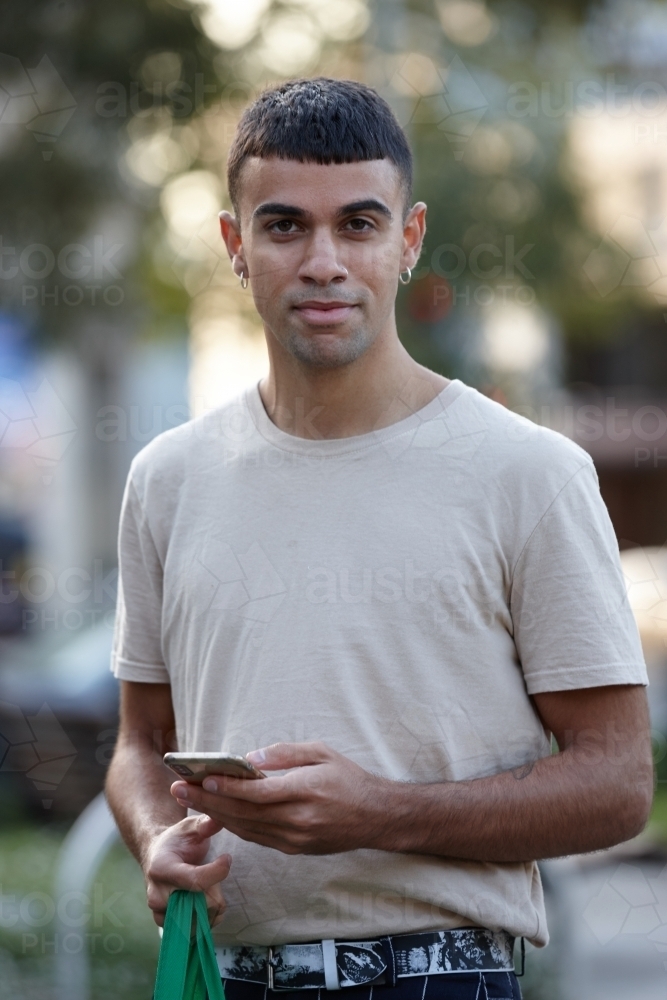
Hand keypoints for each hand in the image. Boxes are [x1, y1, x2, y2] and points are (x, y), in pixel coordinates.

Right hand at [142, 814, 231, 926]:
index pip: (196, 881)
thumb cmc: (177, 840)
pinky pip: (198, 930)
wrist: (156, 857)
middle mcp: (157, 895)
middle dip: (216, 886)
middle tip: (214, 871)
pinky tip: (204, 899)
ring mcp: (160, 913)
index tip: (226, 857)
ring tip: (206, 885)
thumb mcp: (190, 826)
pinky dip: (207, 916)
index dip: (218, 871)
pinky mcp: (167, 926)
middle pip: (202, 903)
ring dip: (212, 902)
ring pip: (202, 919)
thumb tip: (219, 819)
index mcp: (161, 869)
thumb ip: (205, 824)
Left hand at [170, 742, 392, 854]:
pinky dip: (234, 827)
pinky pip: (257, 838)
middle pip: (244, 813)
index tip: (202, 778)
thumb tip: (251, 759)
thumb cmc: (349, 779)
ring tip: (190, 801)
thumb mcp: (322, 753)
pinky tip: (217, 816)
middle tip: (180, 789)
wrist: (375, 817)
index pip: (257, 793)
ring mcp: (295, 838)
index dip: (227, 788)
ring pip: (246, 829)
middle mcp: (297, 819)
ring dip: (215, 816)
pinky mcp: (294, 849)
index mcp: (305, 792)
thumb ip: (286, 754)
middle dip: (208, 801)